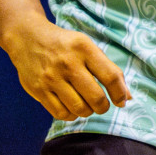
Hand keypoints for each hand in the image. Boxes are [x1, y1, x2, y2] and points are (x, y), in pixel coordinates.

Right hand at [3, 14, 130, 120]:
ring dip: (87, 112)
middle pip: (95, 97)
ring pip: (78, 108)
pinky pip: (60, 113)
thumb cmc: (66, 45)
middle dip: (103, 107)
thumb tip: (127, 98)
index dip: (120, 93)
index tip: (122, 102)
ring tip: (87, 106)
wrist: (28, 38)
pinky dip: (71, 115)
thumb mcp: (88, 47)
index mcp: (84, 49)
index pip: (110, 76)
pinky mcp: (37, 90)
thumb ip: (108, 70)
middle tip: (102, 105)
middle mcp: (68, 63)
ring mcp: (51, 78)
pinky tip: (72, 108)